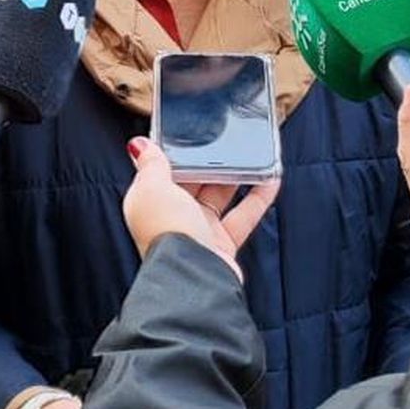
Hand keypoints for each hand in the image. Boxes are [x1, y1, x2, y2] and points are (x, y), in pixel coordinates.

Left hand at [121, 138, 279, 280]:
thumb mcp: (152, 187)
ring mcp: (198, 231)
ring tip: (250, 154)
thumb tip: (139, 145)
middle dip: (207, 162)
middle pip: (193, 182)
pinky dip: (258, 197)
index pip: (160, 171)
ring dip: (236, 176)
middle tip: (224, 140)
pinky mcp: (223, 244)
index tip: (190, 133)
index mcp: (148, 201)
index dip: (174, 153)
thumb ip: (150, 164)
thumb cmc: (166, 232)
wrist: (193, 275)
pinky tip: (271, 178)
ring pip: (220, 196)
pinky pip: (244, 215)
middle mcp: (172, 217)